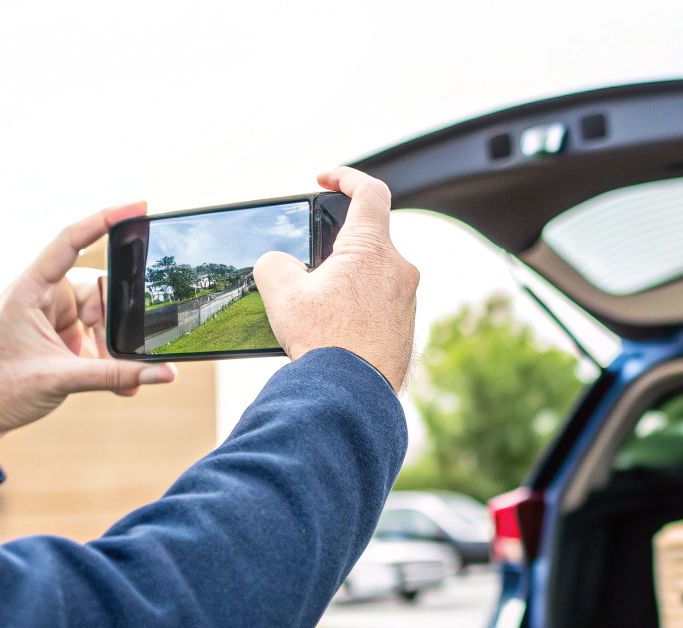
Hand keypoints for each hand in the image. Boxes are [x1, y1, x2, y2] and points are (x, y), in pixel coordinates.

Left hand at [0, 202, 177, 455]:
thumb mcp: (60, 379)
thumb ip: (115, 374)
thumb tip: (165, 374)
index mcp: (29, 290)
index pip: (70, 242)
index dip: (104, 220)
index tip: (138, 206)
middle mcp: (42, 297)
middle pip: (98, 289)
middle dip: (114, 323)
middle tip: (116, 354)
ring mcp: (52, 318)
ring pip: (103, 317)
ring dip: (112, 348)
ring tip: (120, 380)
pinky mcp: (60, 339)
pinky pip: (97, 339)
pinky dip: (109, 360)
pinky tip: (121, 384)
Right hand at [254, 167, 418, 390]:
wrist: (352, 396)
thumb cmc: (322, 341)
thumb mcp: (280, 292)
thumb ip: (274, 262)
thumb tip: (280, 264)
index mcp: (371, 248)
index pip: (370, 192)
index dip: (346, 177)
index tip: (325, 180)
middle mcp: (399, 268)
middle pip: (367, 239)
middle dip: (336, 247)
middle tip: (309, 268)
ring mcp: (407, 300)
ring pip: (374, 274)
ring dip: (347, 281)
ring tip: (318, 307)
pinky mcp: (406, 327)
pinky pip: (381, 304)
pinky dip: (359, 307)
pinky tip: (335, 329)